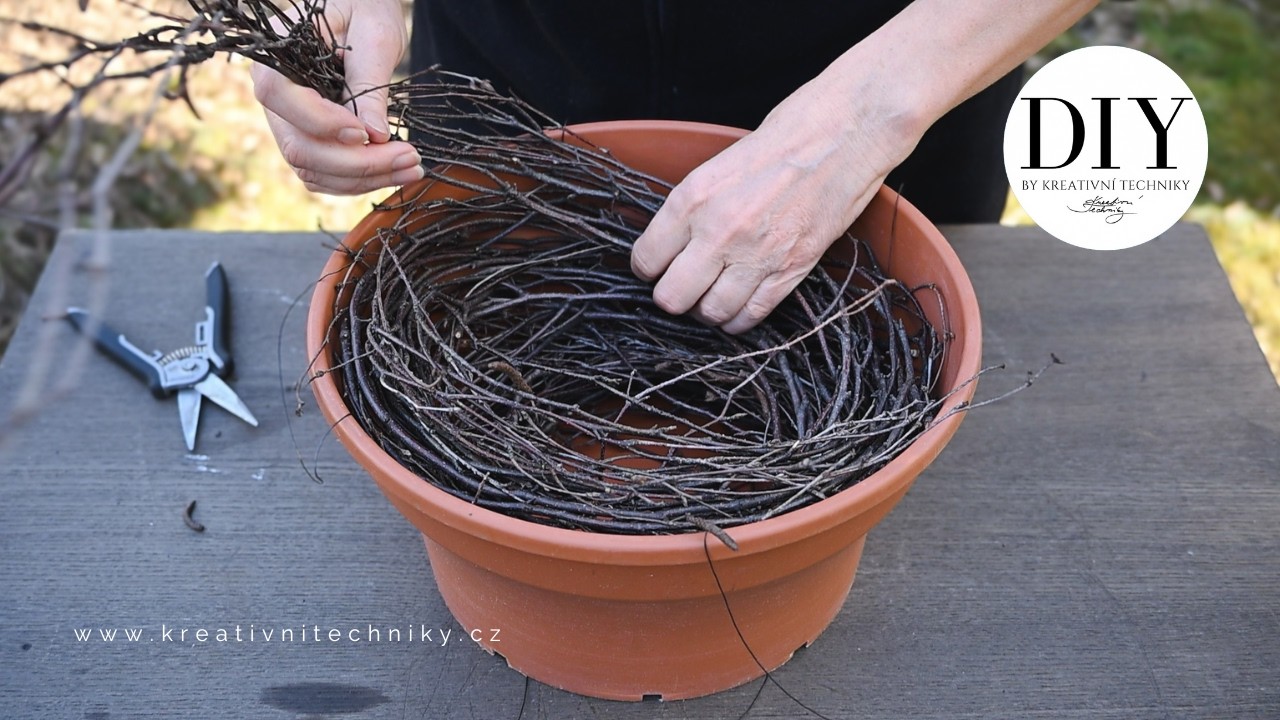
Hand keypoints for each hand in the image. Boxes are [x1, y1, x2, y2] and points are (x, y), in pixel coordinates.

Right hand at [248, 0, 421, 194]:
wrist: (363, 12)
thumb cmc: (364, 9)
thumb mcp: (374, 35)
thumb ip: (369, 83)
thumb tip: (375, 135)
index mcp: (275, 55)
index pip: (280, 97)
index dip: (321, 122)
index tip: (367, 133)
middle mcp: (274, 95)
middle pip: (299, 147)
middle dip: (356, 162)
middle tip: (409, 158)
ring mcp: (288, 123)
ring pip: (312, 169)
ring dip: (363, 179)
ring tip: (412, 168)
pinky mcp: (308, 141)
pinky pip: (325, 175)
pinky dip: (360, 181)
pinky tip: (396, 171)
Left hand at [631, 79, 910, 334]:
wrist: (842, 136)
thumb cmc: (783, 140)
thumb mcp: (717, 166)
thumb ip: (690, 209)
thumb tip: (670, 244)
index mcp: (693, 200)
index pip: (646, 260)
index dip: (647, 269)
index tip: (656, 267)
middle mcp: (719, 232)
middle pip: (672, 298)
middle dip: (672, 297)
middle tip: (681, 287)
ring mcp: (755, 255)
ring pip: (710, 313)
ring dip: (706, 310)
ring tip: (710, 296)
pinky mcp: (790, 269)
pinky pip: (751, 315)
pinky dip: (738, 319)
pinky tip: (735, 308)